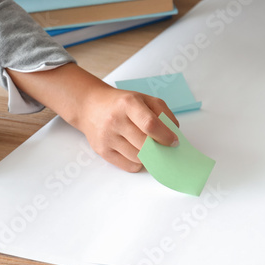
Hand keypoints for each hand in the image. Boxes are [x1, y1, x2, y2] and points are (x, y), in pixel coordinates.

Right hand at [6, 64, 177, 171]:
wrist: (90, 106)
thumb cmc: (122, 103)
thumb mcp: (145, 99)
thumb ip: (163, 113)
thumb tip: (174, 133)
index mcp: (128, 104)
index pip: (150, 125)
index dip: (166, 136)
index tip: (174, 141)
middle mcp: (115, 120)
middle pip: (145, 144)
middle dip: (159, 148)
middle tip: (164, 146)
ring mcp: (107, 137)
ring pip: (138, 157)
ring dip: (149, 156)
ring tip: (149, 147)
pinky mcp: (101, 150)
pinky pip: (127, 165)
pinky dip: (137, 163)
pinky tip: (137, 152)